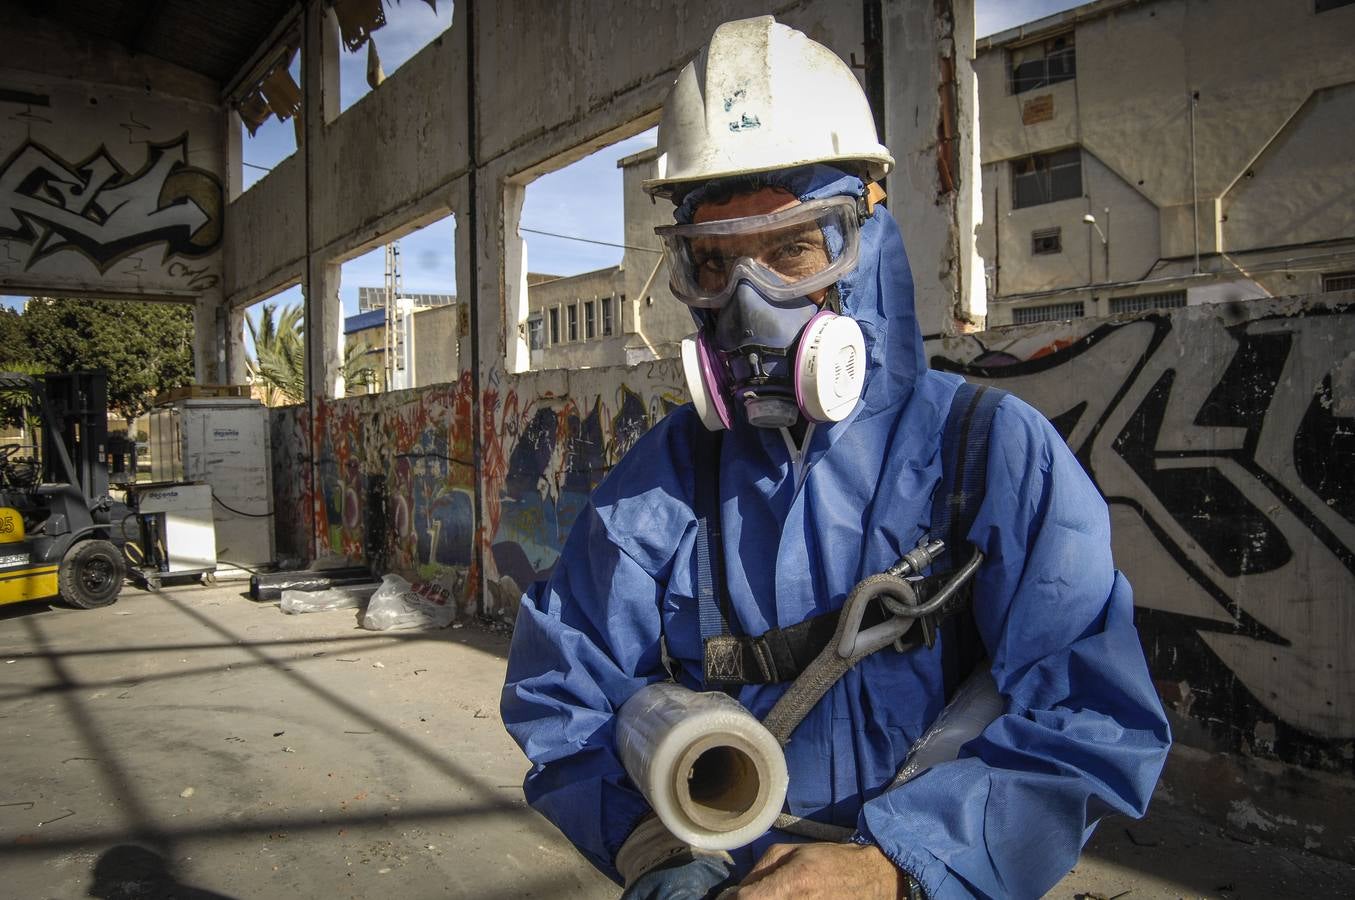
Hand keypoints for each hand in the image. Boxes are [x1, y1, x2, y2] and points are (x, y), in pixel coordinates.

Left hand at [728, 842, 905, 899]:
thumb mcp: (791, 852)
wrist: (869, 878)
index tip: (730, 897)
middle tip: (753, 895)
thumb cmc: (829, 860)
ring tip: (773, 895)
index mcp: (792, 883)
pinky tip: (786, 898)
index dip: (734, 899)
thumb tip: (737, 892)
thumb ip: (760, 870)